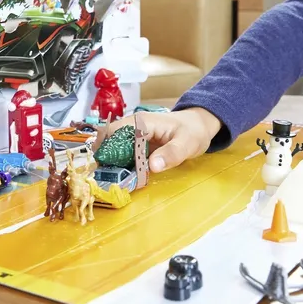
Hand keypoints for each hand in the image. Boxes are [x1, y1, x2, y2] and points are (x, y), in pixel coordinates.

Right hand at [96, 107, 220, 173]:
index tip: (103, 167)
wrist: (199, 126)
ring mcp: (135, 136)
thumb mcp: (187, 144)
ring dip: (111, 163)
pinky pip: (124, 155)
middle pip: (110, 141)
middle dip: (105, 159)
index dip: (105, 148)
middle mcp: (134, 127)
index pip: (114, 132)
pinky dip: (120, 165)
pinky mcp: (138, 145)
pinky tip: (121, 178)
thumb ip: (171, 154)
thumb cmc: (193, 131)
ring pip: (114, 149)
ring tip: (109, 180)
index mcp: (142, 123)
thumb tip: (152, 166)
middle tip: (104, 179)